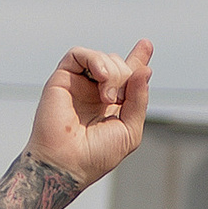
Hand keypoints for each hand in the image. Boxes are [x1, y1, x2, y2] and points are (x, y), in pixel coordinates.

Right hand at [26, 42, 153, 189]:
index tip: (146, 45)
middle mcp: (94, 92)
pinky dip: (95, 59)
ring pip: (103, 58)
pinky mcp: (61, 78)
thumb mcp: (129, 131)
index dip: (137, 59)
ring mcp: (78, 85)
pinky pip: (79, 54)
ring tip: (107, 97)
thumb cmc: (96, 155)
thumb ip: (139, 101)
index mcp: (112, 105)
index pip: (126, 76)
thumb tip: (145, 70)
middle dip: (126, 76)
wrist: (66, 164)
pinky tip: (101, 76)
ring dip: (113, 72)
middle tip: (116, 100)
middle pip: (119, 64)